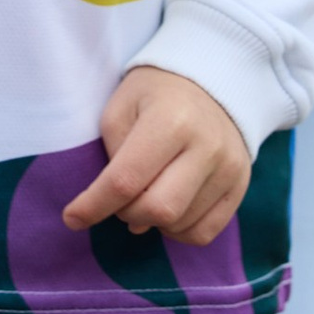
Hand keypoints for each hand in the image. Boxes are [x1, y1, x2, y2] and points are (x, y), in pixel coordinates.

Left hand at [62, 69, 252, 246]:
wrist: (212, 82)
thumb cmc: (155, 95)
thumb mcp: (120, 108)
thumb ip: (114, 157)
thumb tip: (127, 216)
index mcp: (171, 120)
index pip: (126, 180)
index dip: (94, 205)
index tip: (72, 218)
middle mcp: (207, 147)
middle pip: (158, 209)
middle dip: (126, 214)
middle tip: (118, 200)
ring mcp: (230, 168)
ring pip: (180, 224)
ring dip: (152, 221)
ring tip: (146, 195)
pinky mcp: (241, 185)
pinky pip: (204, 232)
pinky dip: (178, 231)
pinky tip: (169, 209)